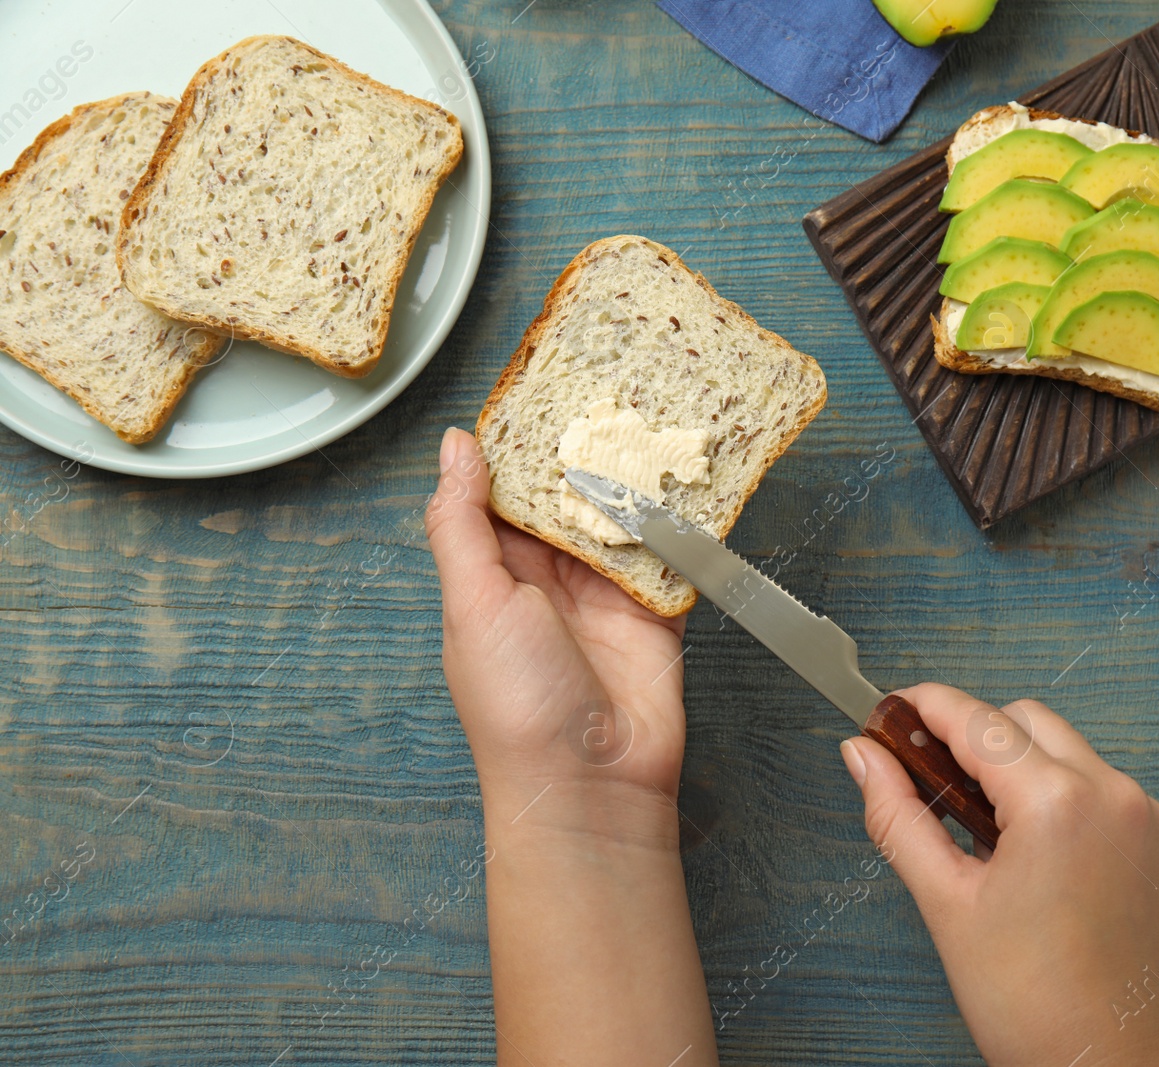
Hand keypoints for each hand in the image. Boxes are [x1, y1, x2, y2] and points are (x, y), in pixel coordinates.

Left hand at [426, 427, 716, 1066]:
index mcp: (494, 574)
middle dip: (585, 449)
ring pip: (621, 517)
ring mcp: (606, 593)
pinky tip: (693, 473)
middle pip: (567, 497)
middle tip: (609, 381)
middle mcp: (549, 578)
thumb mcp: (474, 603)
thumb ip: (462, 522)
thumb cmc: (516, 703)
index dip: (518, 442)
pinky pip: (671, 554)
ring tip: (654, 411)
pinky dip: (682, 520)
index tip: (539, 384)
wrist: (591, 786)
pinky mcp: (658, 611)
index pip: (502, 492)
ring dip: (635, 477)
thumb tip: (455, 445)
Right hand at [840, 684, 1158, 1066]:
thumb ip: (898, 816)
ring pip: (1067, 749)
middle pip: (1025, 719)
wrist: (1115, 1066)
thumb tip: (862, 758)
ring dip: (1019, 763)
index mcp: (1057, 803)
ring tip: (978, 825)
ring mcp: (1146, 817)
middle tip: (926, 773)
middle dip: (972, 733)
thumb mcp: (946, 904)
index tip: (892, 708)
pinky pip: (1102, 787)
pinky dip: (1061, 794)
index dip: (925, 705)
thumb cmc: (1035, 1005)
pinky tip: (1029, 847)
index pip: (977, 720)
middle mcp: (1112, 794)